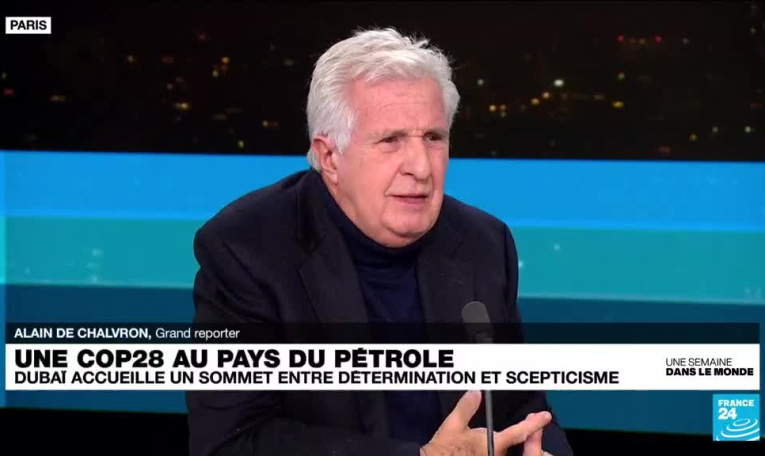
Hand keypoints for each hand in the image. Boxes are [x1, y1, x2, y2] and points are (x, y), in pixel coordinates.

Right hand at [420, 391, 551, 455]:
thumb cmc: (444, 449)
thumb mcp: (452, 425)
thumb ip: (465, 407)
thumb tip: (475, 392)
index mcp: (494, 444)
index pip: (519, 432)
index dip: (534, 423)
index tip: (546, 416)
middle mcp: (496, 455)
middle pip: (514, 444)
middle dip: (522, 435)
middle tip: (531, 422)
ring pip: (505, 451)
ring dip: (509, 444)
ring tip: (507, 435)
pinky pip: (497, 454)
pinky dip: (499, 449)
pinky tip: (483, 446)